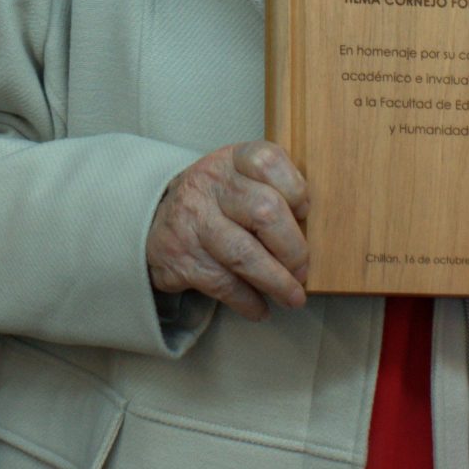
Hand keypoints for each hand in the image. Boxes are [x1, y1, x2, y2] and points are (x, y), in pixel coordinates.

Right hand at [145, 142, 310, 320]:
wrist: (156, 220)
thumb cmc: (216, 201)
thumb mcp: (239, 178)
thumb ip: (274, 191)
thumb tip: (312, 232)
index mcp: (232, 160)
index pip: (268, 162)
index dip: (296, 190)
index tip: (304, 213)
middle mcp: (209, 184)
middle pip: (264, 212)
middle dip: (292, 249)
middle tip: (302, 270)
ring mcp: (193, 220)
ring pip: (244, 255)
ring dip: (276, 283)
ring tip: (293, 298)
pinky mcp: (181, 256)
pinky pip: (223, 284)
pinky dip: (248, 301)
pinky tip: (260, 308)